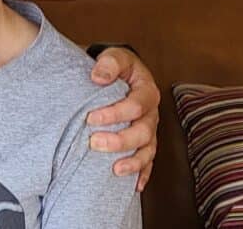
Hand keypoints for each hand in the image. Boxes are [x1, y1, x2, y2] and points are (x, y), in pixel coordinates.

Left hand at [86, 46, 159, 191]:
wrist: (117, 73)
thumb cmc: (115, 65)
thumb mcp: (114, 56)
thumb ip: (108, 63)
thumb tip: (98, 77)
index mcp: (147, 91)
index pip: (136, 106)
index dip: (114, 113)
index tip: (90, 117)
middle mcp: (152, 114)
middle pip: (143, 132)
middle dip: (120, 140)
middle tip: (95, 143)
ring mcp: (149, 130)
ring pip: (148, 150)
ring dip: (133, 162)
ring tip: (115, 169)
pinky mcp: (144, 142)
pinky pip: (148, 161)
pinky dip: (143, 174)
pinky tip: (134, 186)